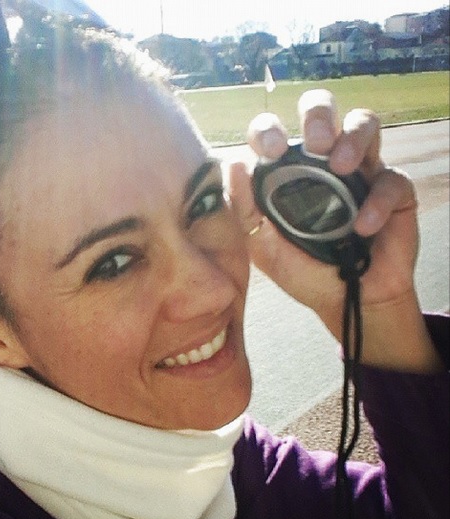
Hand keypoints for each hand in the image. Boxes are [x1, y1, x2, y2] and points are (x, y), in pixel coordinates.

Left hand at [229, 89, 442, 372]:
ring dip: (353, 137)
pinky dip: (377, 202)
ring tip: (340, 167)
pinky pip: (392, 178)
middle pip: (320, 108)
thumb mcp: (263, 246)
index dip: (268, 128)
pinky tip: (363, 228)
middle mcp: (321, 161)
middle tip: (314, 144)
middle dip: (317, 114)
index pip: (272, 131)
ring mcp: (359, 170)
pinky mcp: (393, 189)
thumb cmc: (302, 271)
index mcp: (285, 170)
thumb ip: (244, 210)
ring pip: (364, 122)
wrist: (346, 301)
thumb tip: (234, 163)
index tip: (270, 150)